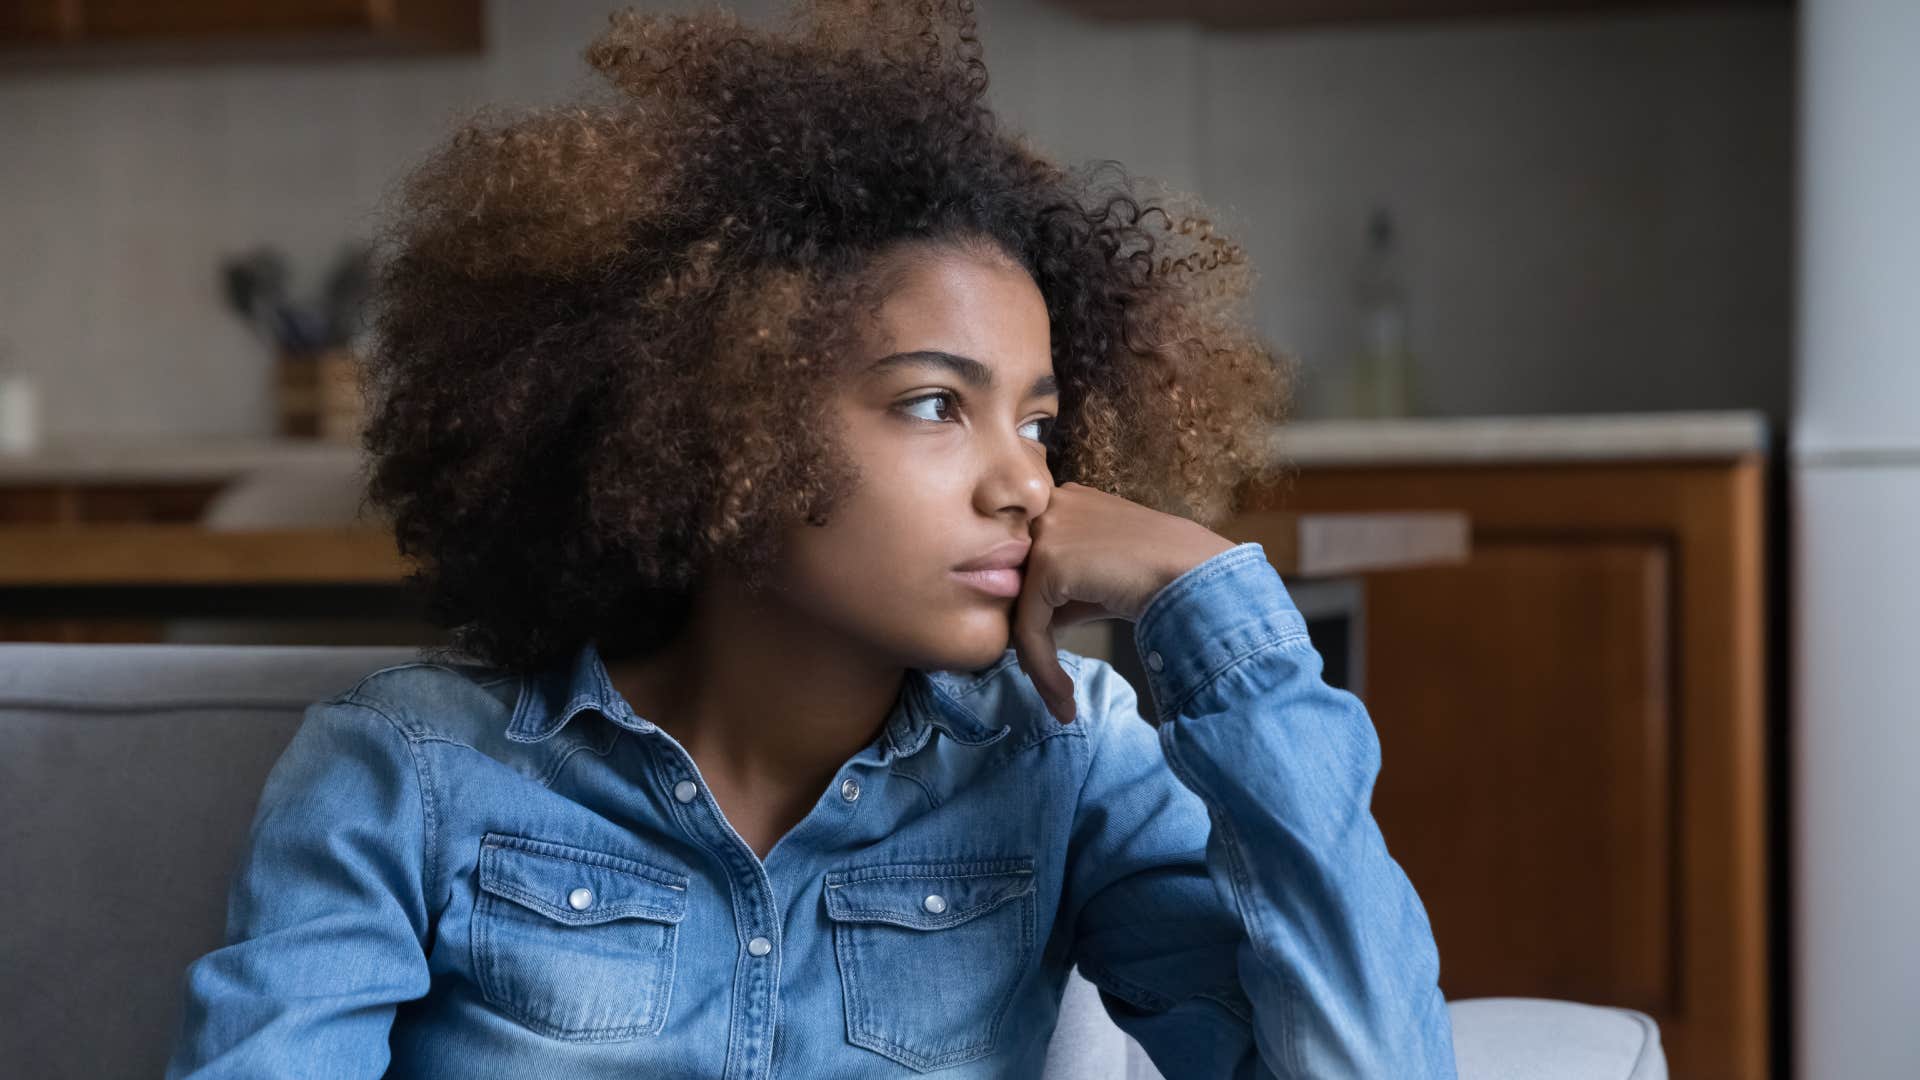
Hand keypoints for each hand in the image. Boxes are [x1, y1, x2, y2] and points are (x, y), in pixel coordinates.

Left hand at [1011, 482, 1235, 723]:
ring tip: (1061, 701)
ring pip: (1022, 610)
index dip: (1034, 613)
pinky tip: (1064, 694)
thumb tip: (1031, 629)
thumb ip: (1064, 592)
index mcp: (1065, 501)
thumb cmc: (1163, 576)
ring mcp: (1047, 532)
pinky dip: (1043, 666)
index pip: (1030, 564)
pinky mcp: (1048, 562)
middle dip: (1032, 640)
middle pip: (1019, 586)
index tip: (1047, 658)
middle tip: (1051, 686)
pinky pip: (1030, 627)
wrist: (1197, 575)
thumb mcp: (1103, 577)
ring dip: (1039, 663)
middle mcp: (1050, 507)